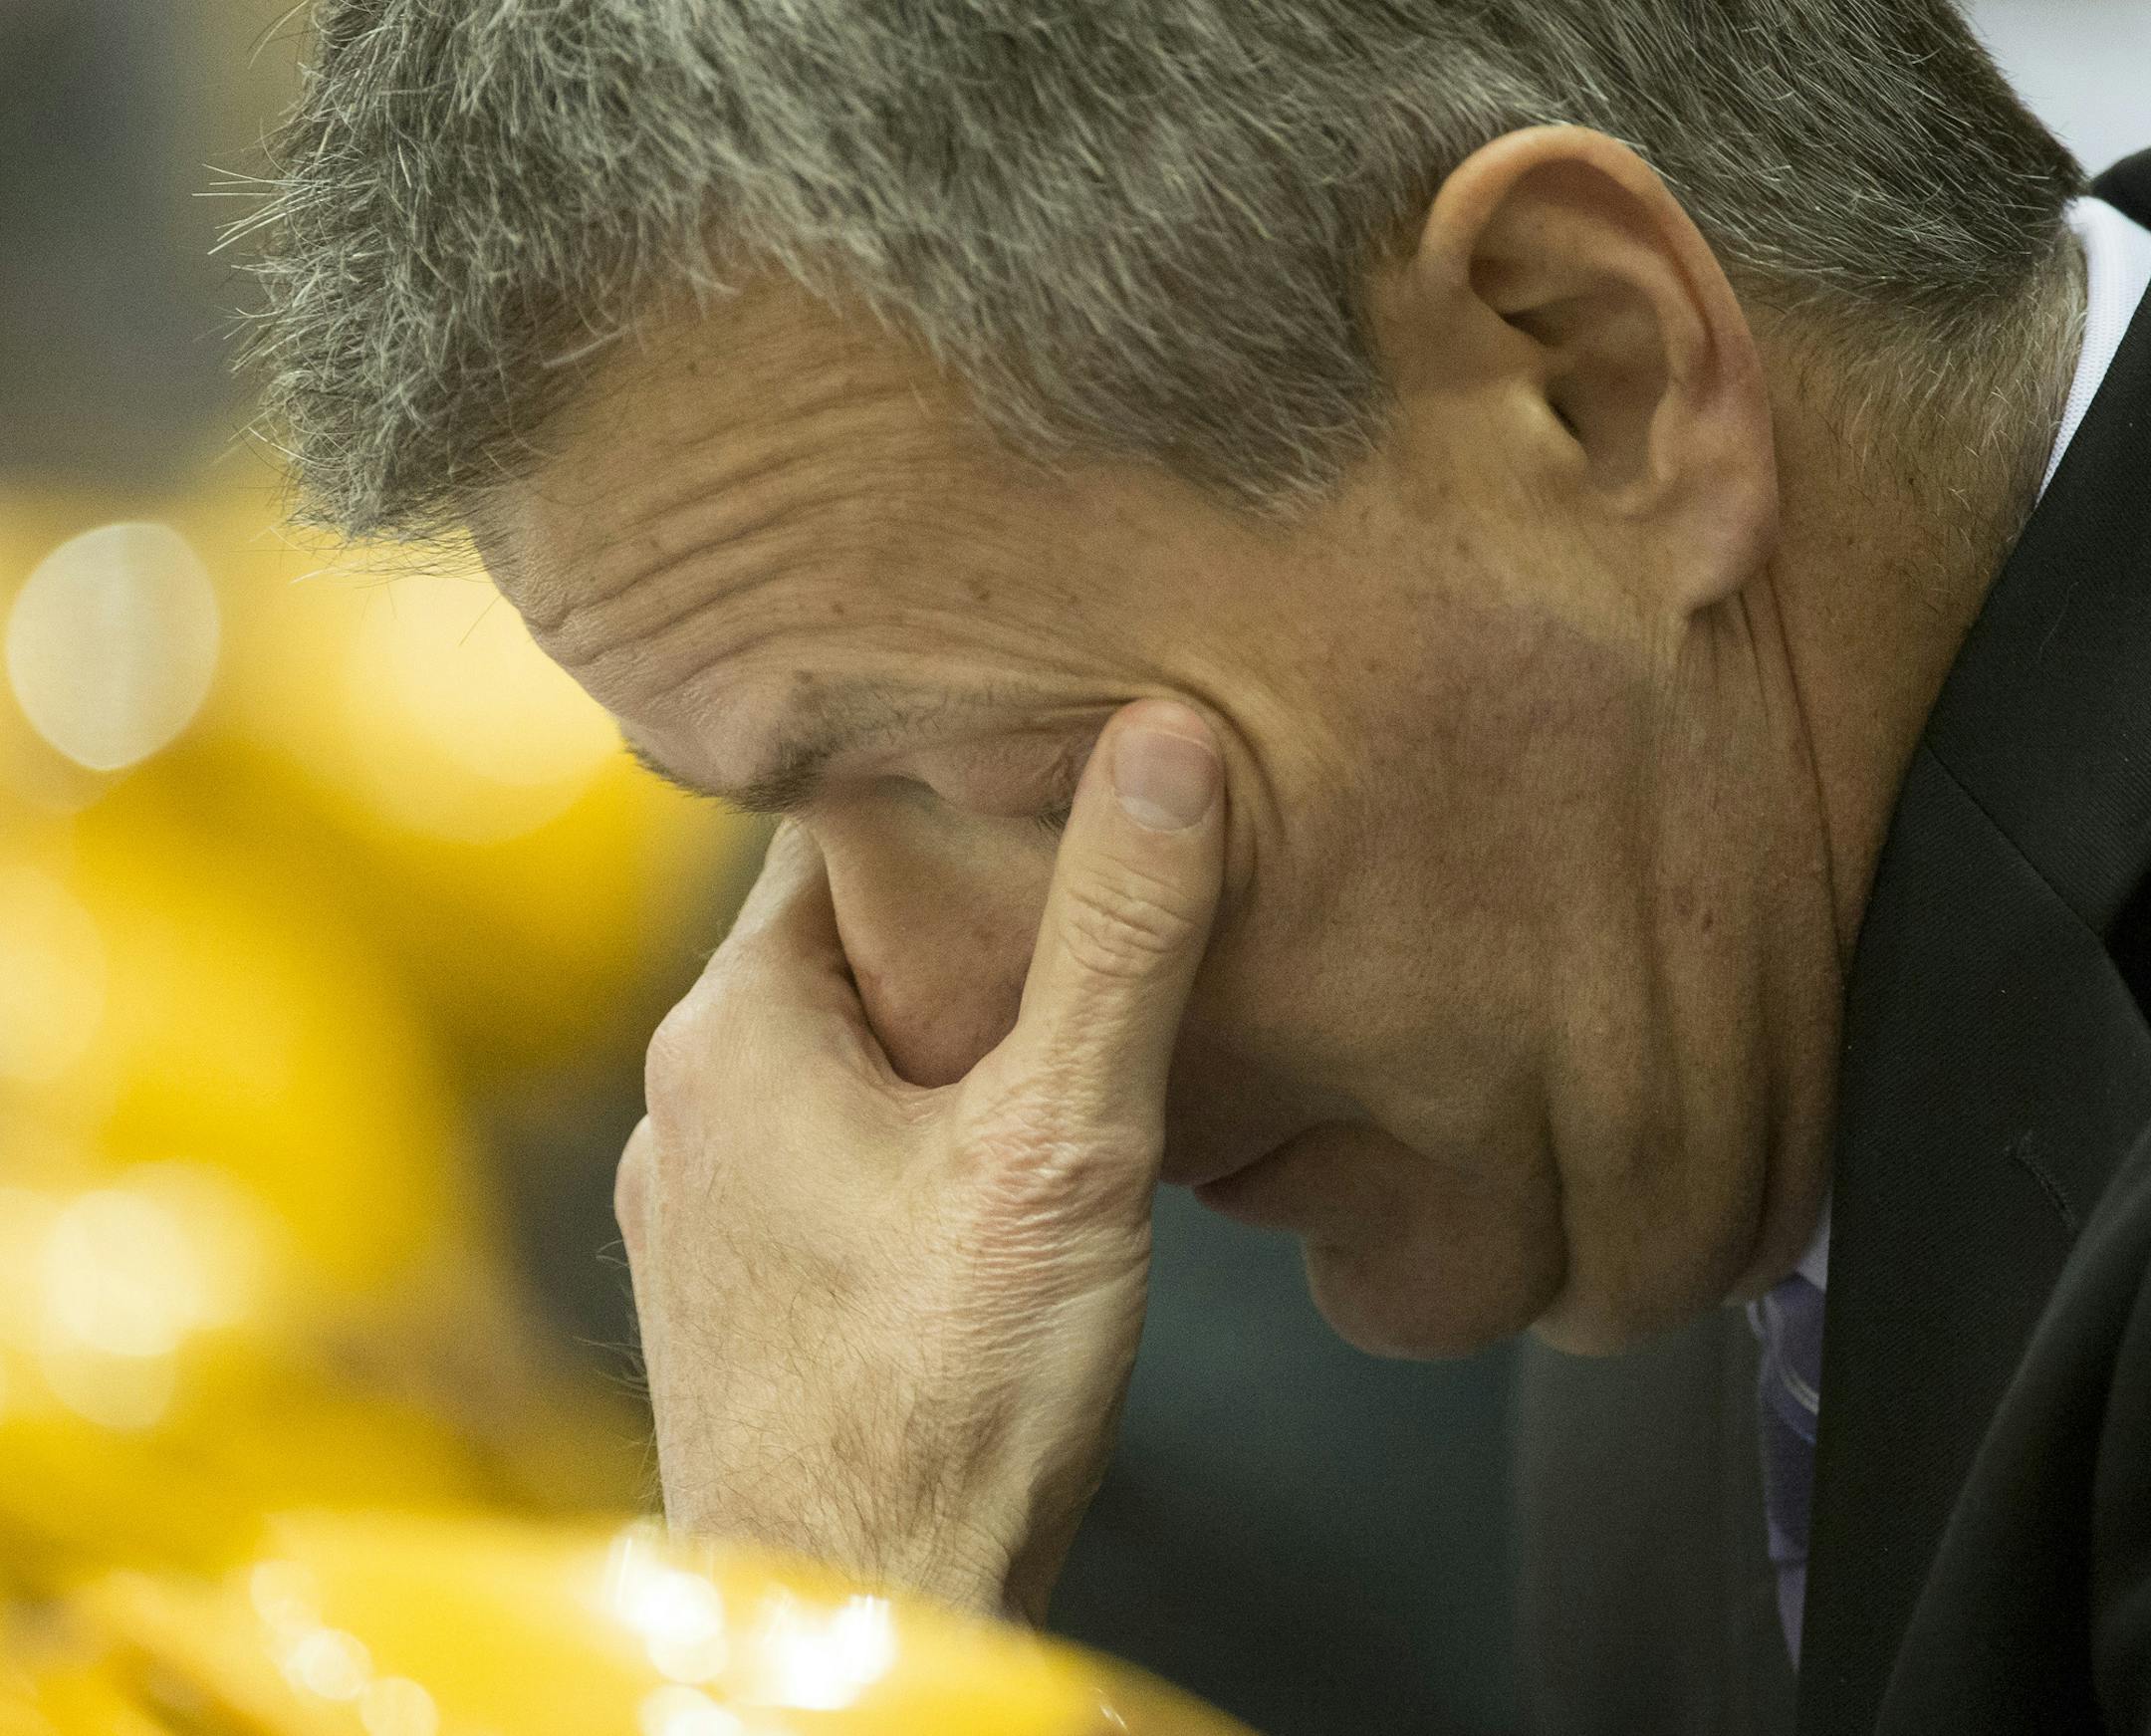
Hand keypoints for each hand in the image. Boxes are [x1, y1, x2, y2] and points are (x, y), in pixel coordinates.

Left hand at [616, 700, 1225, 1622]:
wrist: (859, 1622)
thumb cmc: (944, 1405)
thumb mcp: (1064, 1145)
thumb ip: (1118, 941)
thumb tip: (1160, 749)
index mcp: (737, 1025)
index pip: (834, 833)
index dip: (950, 796)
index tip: (1042, 773)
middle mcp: (687, 1096)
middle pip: (837, 941)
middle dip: (956, 923)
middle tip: (1081, 907)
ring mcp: (696, 1198)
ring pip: (829, 1048)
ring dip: (929, 1036)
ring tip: (1051, 1042)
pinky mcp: (729, 1283)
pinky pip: (815, 1146)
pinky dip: (895, 1129)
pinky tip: (980, 1174)